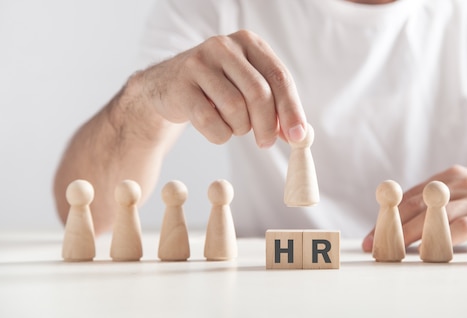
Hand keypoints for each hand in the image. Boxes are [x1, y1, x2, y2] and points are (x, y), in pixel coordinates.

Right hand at [136, 29, 306, 146]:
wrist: (167, 85)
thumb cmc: (218, 89)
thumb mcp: (249, 88)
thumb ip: (276, 107)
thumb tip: (300, 135)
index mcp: (249, 43)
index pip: (280, 77)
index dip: (292, 110)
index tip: (298, 137)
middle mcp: (224, 46)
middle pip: (259, 93)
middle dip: (267, 125)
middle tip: (266, 143)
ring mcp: (199, 63)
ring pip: (235, 108)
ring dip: (240, 128)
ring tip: (235, 126)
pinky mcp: (181, 85)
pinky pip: (210, 121)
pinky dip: (220, 134)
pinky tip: (217, 129)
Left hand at [362, 165, 466, 251]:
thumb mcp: (465, 197)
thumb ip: (439, 204)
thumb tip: (401, 224)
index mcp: (449, 176)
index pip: (410, 196)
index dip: (387, 215)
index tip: (370, 235)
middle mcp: (458, 181)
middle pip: (415, 204)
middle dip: (390, 225)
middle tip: (371, 244)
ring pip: (432, 215)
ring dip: (408, 235)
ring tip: (389, 250)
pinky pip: (458, 228)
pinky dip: (438, 240)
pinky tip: (422, 253)